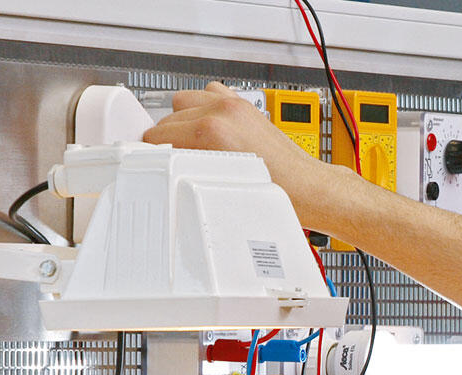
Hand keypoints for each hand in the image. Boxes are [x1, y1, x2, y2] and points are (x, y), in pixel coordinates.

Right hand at [142, 82, 351, 232]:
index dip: (154, 153)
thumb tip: (167, 163)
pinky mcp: (245, 105)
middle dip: (168, 140)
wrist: (308, 188)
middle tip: (174, 161)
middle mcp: (222, 111)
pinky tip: (208, 129)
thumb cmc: (276, 193)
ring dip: (183, 121)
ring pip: (185, 101)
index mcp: (211, 130)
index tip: (153, 162)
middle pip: (168, 117)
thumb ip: (187, 167)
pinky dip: (204, 108)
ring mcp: (234, 105)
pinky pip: (210, 94)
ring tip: (191, 145)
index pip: (157, 134)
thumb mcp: (218, 185)